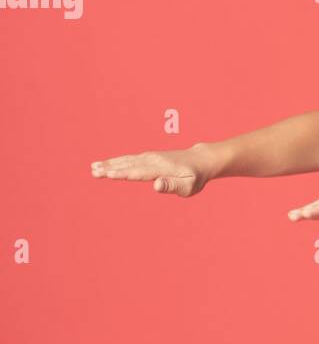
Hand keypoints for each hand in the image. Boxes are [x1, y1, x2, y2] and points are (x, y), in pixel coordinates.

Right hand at [90, 143, 217, 197]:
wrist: (200, 161)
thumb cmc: (195, 177)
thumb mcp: (188, 186)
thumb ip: (172, 186)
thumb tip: (156, 185)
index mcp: (162, 168)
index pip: (139, 172)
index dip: (123, 173)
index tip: (108, 174)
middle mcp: (153, 160)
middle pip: (129, 165)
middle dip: (111, 168)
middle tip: (93, 171)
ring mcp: (150, 157)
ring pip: (127, 160)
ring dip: (110, 163)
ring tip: (93, 167)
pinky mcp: (149, 157)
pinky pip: (130, 159)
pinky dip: (117, 161)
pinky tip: (106, 164)